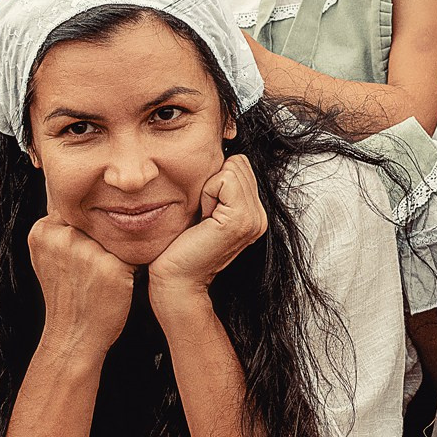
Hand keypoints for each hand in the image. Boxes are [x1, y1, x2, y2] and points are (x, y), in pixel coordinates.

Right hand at [27, 216, 136, 353]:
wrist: (74, 334)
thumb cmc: (66, 294)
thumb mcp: (49, 257)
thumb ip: (58, 229)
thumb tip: (81, 201)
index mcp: (43, 231)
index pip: (74, 210)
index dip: (84, 229)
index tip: (84, 250)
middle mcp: (64, 236)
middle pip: (96, 222)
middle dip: (101, 239)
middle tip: (97, 265)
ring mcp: (87, 250)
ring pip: (114, 235)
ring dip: (117, 250)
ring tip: (108, 274)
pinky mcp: (112, 265)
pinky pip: (131, 252)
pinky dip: (131, 265)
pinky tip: (122, 281)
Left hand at [145, 155, 266, 295]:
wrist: (176, 280)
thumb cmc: (181, 247)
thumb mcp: (206, 211)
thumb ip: (220, 188)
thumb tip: (220, 156)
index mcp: (254, 214)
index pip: (241, 166)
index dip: (216, 181)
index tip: (205, 212)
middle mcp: (260, 217)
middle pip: (239, 163)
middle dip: (214, 182)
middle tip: (204, 216)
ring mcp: (254, 219)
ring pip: (232, 169)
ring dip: (210, 188)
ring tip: (203, 218)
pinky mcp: (240, 220)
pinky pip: (224, 180)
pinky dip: (207, 193)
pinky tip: (203, 219)